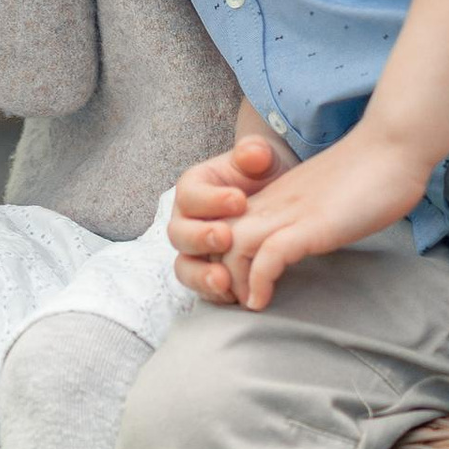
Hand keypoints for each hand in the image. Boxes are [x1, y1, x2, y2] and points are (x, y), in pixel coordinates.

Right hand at [168, 128, 279, 304]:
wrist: (269, 199)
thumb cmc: (260, 178)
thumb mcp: (259, 160)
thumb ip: (254, 153)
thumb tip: (253, 153)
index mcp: (193, 189)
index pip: (190, 194)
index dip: (210, 200)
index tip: (239, 201)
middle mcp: (186, 221)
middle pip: (179, 234)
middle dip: (201, 238)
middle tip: (226, 238)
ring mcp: (193, 251)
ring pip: (184, 266)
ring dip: (201, 274)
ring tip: (223, 279)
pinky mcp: (205, 272)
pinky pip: (200, 288)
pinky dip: (214, 294)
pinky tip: (233, 296)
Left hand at [204, 125, 431, 312]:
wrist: (394, 145)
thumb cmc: (371, 172)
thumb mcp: (326, 199)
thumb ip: (309, 216)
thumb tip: (309, 241)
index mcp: (276, 196)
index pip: (225, 225)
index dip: (221, 256)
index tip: (236, 284)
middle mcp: (276, 202)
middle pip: (218, 236)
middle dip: (217, 272)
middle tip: (234, 301)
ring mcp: (292, 212)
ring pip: (233, 244)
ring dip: (231, 280)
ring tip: (246, 305)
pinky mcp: (312, 224)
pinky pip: (269, 254)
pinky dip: (258, 281)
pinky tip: (262, 301)